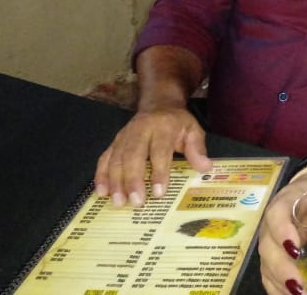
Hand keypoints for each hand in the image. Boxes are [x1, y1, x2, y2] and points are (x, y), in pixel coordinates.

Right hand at [94, 105, 210, 206]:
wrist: (158, 104)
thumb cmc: (177, 123)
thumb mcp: (193, 130)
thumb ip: (197, 148)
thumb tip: (205, 167)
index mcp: (163, 127)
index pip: (159, 151)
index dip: (159, 172)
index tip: (159, 193)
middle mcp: (140, 130)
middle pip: (133, 155)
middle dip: (133, 180)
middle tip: (136, 202)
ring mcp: (124, 135)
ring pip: (116, 158)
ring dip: (115, 181)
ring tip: (118, 202)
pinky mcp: (114, 142)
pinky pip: (104, 158)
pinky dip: (101, 175)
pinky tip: (101, 192)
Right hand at [258, 173, 306, 294]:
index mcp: (288, 201)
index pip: (277, 214)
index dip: (281, 231)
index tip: (295, 249)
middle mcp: (273, 223)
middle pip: (268, 247)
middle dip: (281, 269)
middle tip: (300, 286)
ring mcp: (272, 243)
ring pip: (267, 266)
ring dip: (281, 284)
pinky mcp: (274, 257)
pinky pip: (270, 276)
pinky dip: (279, 290)